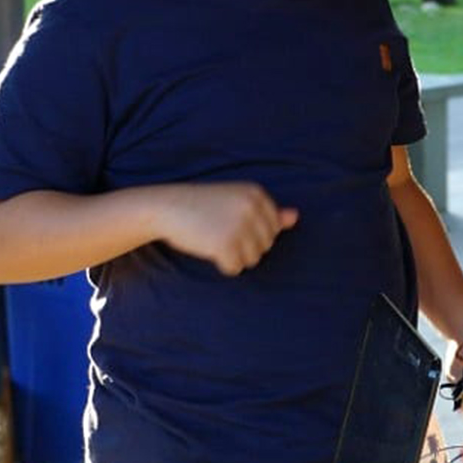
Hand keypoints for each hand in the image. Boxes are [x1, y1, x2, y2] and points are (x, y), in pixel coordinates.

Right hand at [154, 182, 297, 274]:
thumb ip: (269, 211)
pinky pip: (235, 268)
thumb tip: (296, 217)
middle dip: (244, 245)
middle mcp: (252, 207)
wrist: (166, 207)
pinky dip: (222, 264)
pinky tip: (208, 249)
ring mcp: (240, 225)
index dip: (252, 233)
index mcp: (257, 194)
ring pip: (253, 259)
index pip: (274, 229)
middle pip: (266, 245)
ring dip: (234, 256)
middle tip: (219, 230)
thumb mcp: (236, 202)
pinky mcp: (226, 244)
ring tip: (214, 238)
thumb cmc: (203, 206)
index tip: (230, 222)